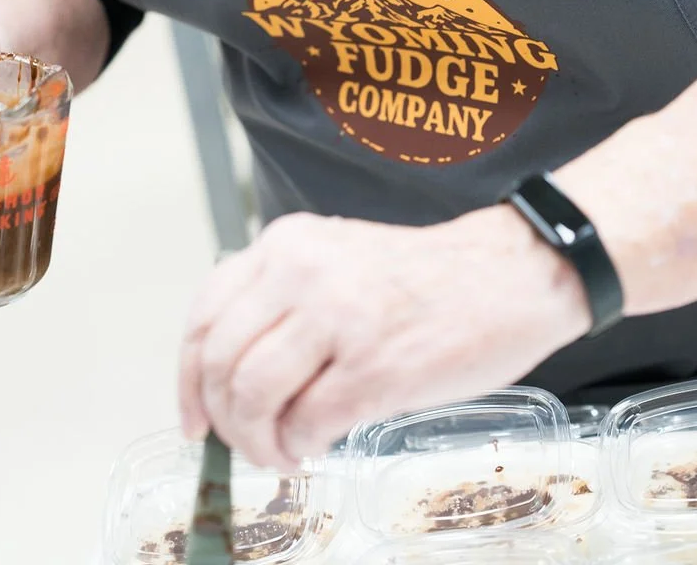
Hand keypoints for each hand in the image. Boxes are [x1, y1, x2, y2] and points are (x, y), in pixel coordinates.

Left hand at [179, 207, 590, 469]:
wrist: (510, 273)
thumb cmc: (427, 277)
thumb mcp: (337, 259)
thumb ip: (285, 298)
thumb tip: (233, 374)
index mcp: (287, 244)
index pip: (204, 315)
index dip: (186, 378)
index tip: (194, 418)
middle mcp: (301, 273)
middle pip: (219, 363)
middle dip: (223, 421)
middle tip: (246, 445)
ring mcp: (336, 319)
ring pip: (251, 397)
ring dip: (258, 443)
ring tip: (283, 453)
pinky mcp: (374, 369)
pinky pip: (304, 425)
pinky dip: (300, 450)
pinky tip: (317, 449)